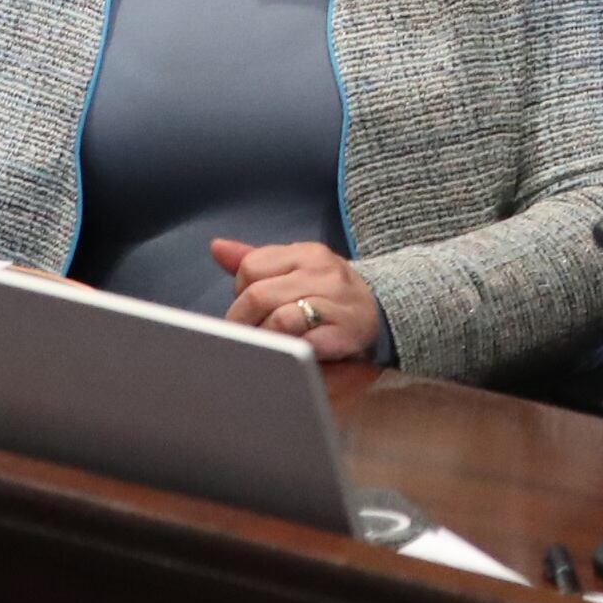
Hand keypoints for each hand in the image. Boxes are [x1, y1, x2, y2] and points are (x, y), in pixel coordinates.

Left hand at [215, 237, 383, 362]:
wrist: (385, 314)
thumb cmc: (330, 295)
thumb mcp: (297, 270)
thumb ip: (256, 260)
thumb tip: (216, 247)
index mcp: (306, 253)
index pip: (251, 267)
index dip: (240, 292)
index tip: (247, 311)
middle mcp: (322, 271)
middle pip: (258, 295)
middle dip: (242, 322)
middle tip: (242, 341)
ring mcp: (336, 301)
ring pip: (279, 319)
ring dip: (264, 340)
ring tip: (266, 350)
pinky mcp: (346, 332)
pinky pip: (305, 342)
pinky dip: (290, 352)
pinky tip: (290, 356)